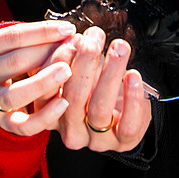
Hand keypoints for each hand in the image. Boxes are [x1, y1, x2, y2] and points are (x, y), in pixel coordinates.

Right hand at [0, 20, 75, 135]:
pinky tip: (64, 103)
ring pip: (14, 94)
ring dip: (43, 81)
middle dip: (46, 52)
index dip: (42, 31)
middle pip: (14, 62)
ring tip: (67, 71)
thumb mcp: (15, 47)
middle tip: (73, 48)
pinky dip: (44, 115)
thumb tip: (67, 33)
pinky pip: (23, 124)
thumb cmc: (12, 64)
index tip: (68, 28)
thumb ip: (36, 40)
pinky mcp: (2, 125)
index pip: (11, 37)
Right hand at [52, 25, 150, 151]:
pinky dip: (132, 98)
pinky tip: (133, 75)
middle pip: (73, 97)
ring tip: (118, 48)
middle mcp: (71, 131)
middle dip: (85, 61)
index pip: (45, 91)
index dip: (58, 62)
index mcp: (51, 114)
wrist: (125, 108)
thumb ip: (70, 56)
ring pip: (100, 108)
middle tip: (94, 39)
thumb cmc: (95, 85)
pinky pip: (127, 124)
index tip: (72, 39)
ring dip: (110, 73)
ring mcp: (96, 140)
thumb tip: (72, 35)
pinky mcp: (123, 142)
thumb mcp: (78, 70)